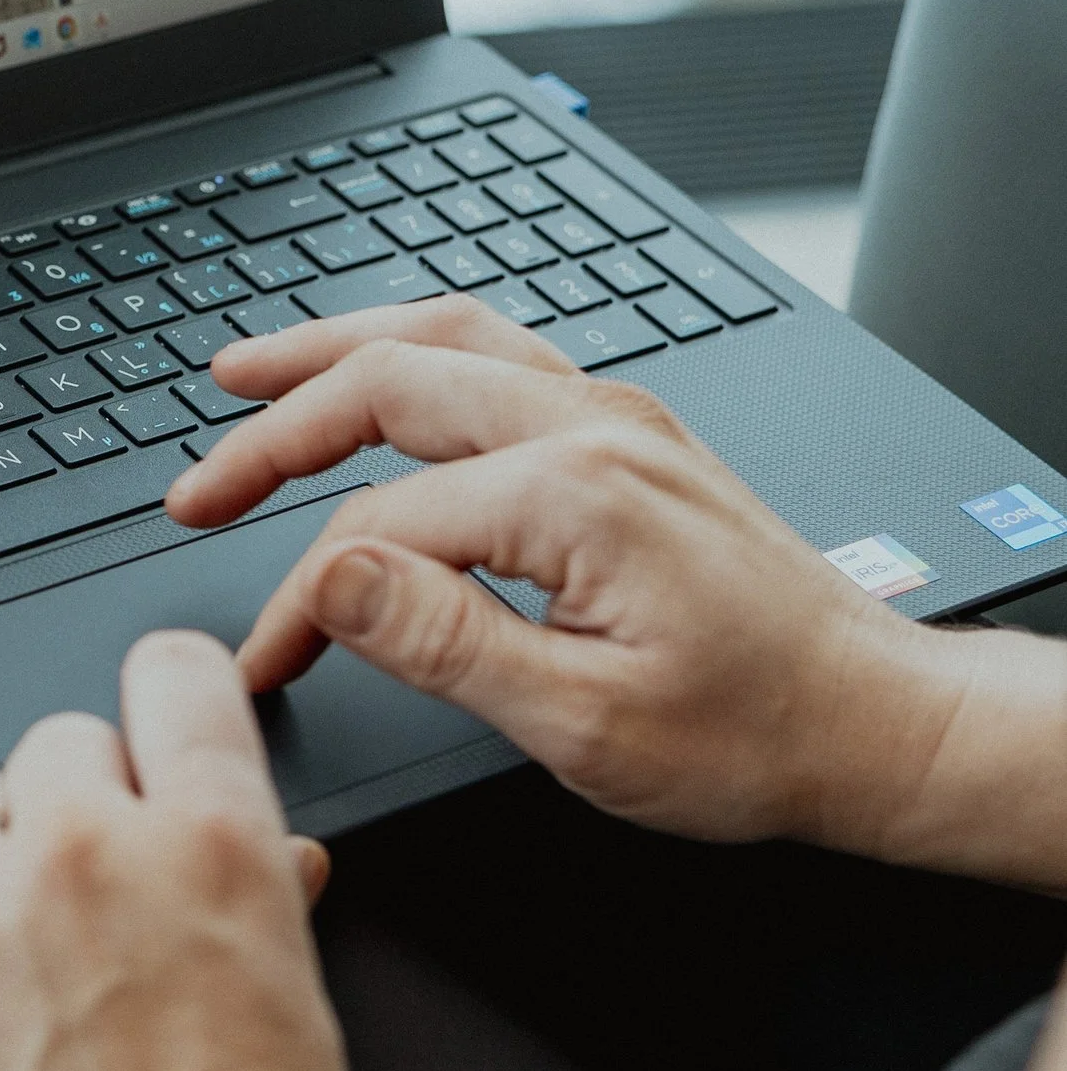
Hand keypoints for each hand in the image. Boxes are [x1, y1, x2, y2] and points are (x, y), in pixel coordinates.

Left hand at [0, 632, 363, 1070]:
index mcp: (212, 838)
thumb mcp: (297, 986)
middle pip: (57, 741)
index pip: (171, 673)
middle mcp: (90, 854)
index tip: (154, 745)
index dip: (164, 706)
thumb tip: (251, 844)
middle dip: (79, 806)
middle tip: (98, 897)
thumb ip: (256, 880)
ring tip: (15, 942)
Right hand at [162, 296, 968, 853]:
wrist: (874, 722)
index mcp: (572, 494)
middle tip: (197, 482)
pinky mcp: (630, 433)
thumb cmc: (755, 736)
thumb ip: (442, 641)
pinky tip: (376, 371)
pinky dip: (410, 352)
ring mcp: (616, 417)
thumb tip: (332, 579)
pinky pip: (497, 350)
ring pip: (443, 334)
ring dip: (334, 350)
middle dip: (273, 426)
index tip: (262, 660)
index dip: (298, 599)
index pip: (377, 528)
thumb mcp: (581, 723)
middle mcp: (592, 428)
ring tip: (248, 370)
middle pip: (388, 382)